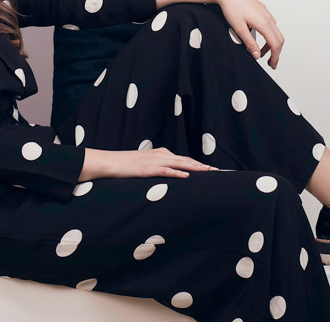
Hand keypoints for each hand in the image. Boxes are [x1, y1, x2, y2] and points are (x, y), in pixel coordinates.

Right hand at [79, 147, 216, 180]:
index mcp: (161, 153)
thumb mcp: (145, 163)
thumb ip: (158, 167)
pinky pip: (166, 170)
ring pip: (180, 163)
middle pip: (186, 160)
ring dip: (195, 168)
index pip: (184, 159)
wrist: (111, 162)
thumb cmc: (127, 165)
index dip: (198, 164)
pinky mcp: (148, 168)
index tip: (211, 169)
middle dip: (202, 166)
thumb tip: (168, 174)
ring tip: (208, 172)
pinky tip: (186, 175)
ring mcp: (155, 161)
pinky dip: (177, 172)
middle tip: (217, 171)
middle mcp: (161, 155)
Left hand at [214, 0, 283, 68]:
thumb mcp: (238, 28)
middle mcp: (268, 17)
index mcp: (263, 23)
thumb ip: (249, 43)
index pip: (275, 44)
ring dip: (271, 43)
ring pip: (275, 31)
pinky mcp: (262, 9)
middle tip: (269, 62)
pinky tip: (257, 37)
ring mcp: (266, 12)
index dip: (275, 57)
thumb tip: (257, 55)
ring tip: (260, 51)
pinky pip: (270, 24)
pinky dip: (268, 34)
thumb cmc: (231, 7)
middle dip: (276, 52)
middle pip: (279, 39)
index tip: (272, 65)